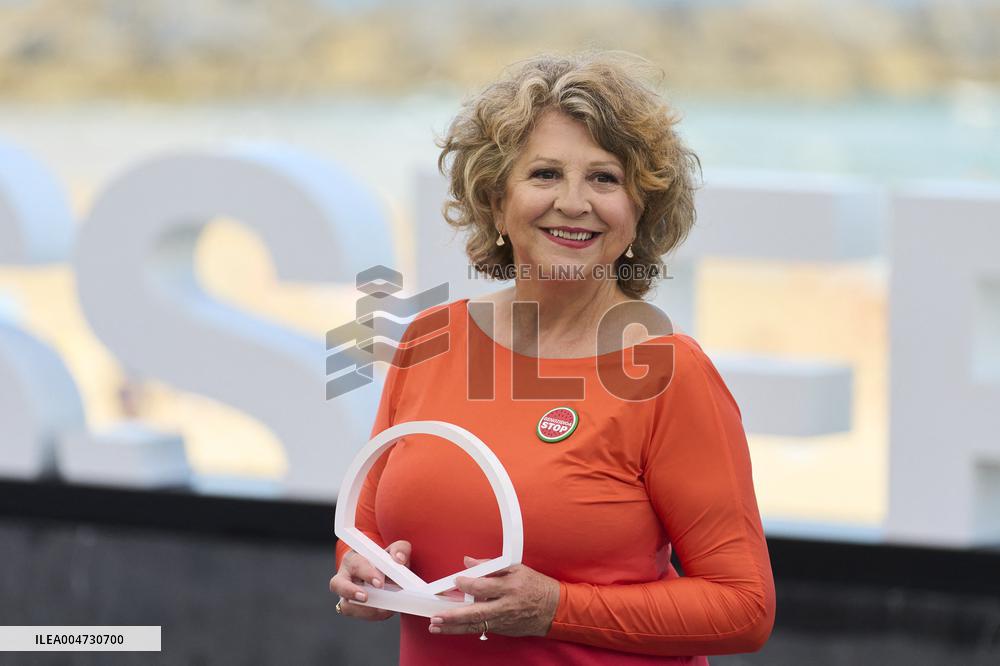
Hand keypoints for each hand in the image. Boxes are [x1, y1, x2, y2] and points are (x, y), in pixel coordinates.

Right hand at [329, 540, 411, 621]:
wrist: (389, 576)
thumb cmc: (388, 562)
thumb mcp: (396, 551)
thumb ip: (400, 549)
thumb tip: (399, 558)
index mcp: (354, 558)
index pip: (355, 563)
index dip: (366, 573)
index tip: (379, 583)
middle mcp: (344, 576)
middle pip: (337, 584)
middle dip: (352, 592)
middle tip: (367, 597)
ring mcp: (345, 595)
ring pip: (344, 605)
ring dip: (362, 609)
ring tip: (380, 609)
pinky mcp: (352, 608)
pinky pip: (356, 615)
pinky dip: (371, 615)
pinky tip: (384, 611)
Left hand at [427, 555, 559, 637]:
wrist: (553, 609)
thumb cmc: (534, 585)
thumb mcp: (516, 568)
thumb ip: (490, 565)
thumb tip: (468, 561)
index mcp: (510, 587)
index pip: (485, 587)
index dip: (469, 584)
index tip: (456, 580)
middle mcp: (505, 606)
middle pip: (477, 613)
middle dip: (454, 616)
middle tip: (437, 616)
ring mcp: (503, 621)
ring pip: (475, 625)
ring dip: (454, 627)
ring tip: (436, 626)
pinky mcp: (502, 630)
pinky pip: (481, 629)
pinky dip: (464, 629)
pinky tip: (450, 628)